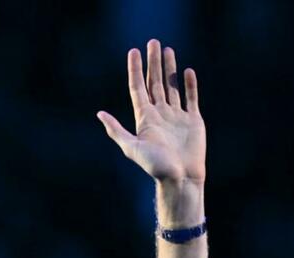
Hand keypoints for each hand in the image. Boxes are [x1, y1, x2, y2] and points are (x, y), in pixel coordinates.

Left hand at [96, 39, 205, 184]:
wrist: (180, 179)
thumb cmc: (155, 167)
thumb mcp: (132, 148)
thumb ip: (117, 131)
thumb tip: (100, 113)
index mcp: (144, 119)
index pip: (138, 88)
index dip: (135, 70)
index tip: (133, 52)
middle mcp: (159, 115)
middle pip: (155, 83)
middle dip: (153, 63)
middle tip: (153, 42)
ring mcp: (176, 117)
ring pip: (172, 87)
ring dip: (169, 69)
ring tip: (168, 50)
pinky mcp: (193, 121)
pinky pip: (191, 98)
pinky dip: (190, 85)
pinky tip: (187, 71)